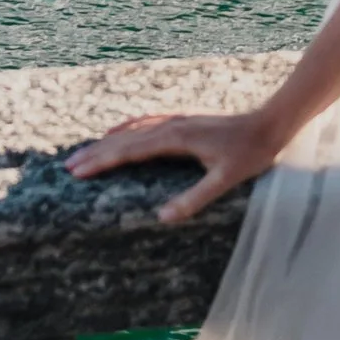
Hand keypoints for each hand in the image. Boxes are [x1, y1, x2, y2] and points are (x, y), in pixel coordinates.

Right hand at [63, 105, 279, 226]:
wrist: (271, 123)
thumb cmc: (250, 153)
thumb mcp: (224, 180)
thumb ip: (194, 199)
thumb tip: (161, 218)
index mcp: (176, 139)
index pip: (129, 150)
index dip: (102, 161)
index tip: (77, 172)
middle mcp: (172, 126)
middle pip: (125, 138)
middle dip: (96, 152)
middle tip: (68, 167)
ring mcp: (177, 121)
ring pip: (134, 129)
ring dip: (108, 141)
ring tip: (86, 153)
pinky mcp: (184, 122)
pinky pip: (146, 124)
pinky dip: (127, 129)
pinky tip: (122, 132)